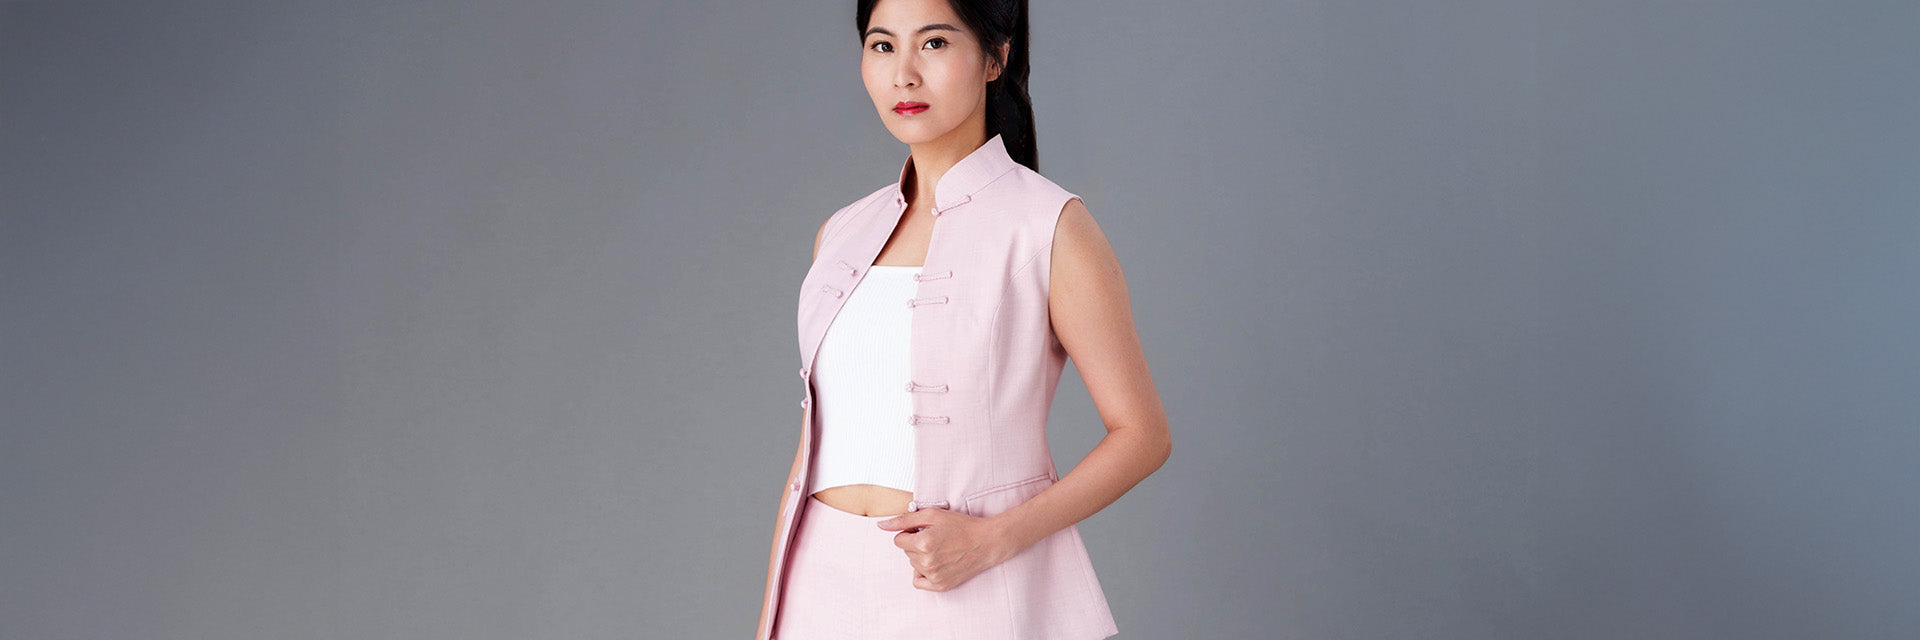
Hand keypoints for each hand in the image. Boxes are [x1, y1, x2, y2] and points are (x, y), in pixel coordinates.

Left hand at [875, 507, 1015, 591]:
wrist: (986, 542)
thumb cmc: (961, 526)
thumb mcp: (932, 515)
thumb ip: (904, 520)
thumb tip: (881, 526)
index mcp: (923, 543)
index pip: (899, 540)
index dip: (910, 533)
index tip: (924, 530)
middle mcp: (927, 562)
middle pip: (906, 552)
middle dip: (916, 544)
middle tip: (936, 538)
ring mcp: (934, 576)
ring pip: (913, 565)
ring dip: (921, 557)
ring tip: (940, 549)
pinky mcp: (941, 585)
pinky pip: (918, 581)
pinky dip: (922, 573)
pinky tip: (934, 563)